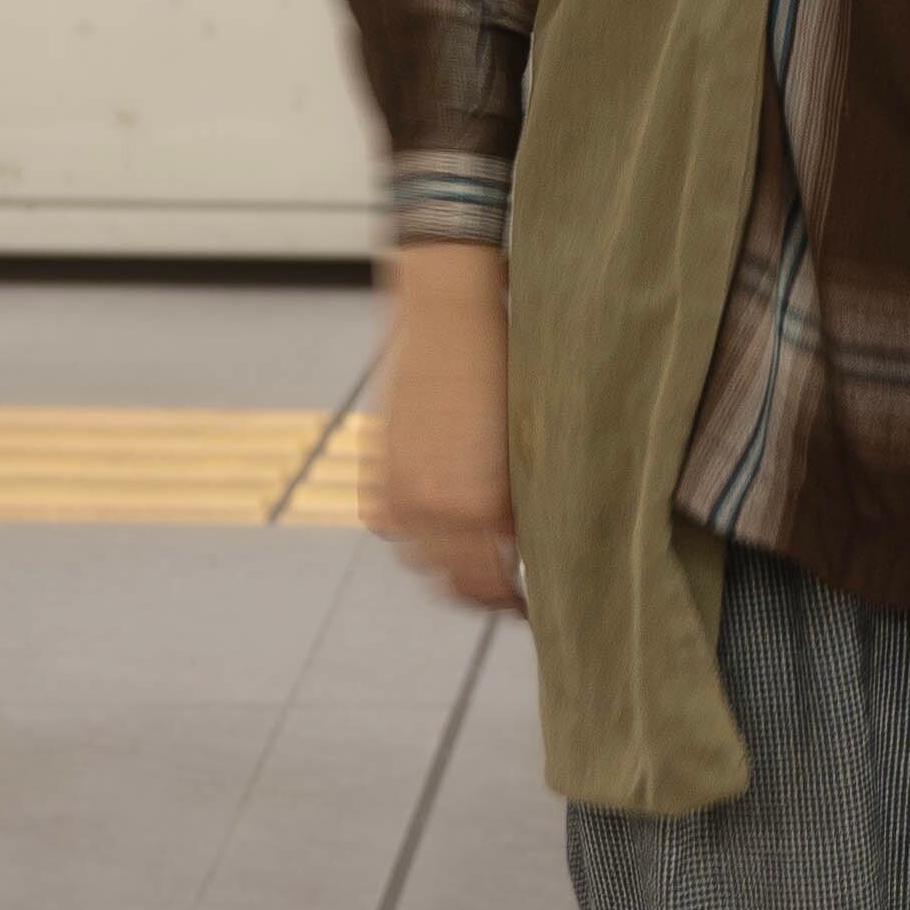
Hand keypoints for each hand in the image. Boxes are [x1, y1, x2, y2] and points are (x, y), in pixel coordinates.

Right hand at [371, 236, 520, 612]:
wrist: (446, 310)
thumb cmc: (500, 363)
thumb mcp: (529, 442)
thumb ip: (522, 504)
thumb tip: (527, 545)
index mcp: (475, 504)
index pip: (489, 585)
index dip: (512, 599)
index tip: (532, 599)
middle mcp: (429, 505)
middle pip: (452, 583)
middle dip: (482, 587)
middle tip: (511, 581)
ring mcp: (397, 488)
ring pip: (419, 560)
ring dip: (446, 563)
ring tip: (479, 551)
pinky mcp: (378, 467)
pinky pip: (392, 526)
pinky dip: (416, 531)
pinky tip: (441, 515)